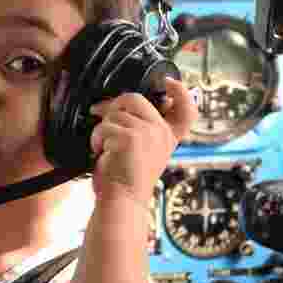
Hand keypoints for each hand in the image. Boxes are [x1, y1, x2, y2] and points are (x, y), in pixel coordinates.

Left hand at [88, 77, 197, 205]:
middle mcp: (162, 133)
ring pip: (115, 112)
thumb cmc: (125, 176)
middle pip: (136, 99)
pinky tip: (101, 153)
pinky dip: (96, 139)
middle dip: (113, 104)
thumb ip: (141, 127)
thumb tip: (116, 103)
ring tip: (104, 147)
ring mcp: (148, 133)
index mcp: (168, 136)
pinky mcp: (130, 137)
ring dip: (101, 129)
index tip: (170, 82)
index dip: (181, 92)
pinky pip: (104, 126)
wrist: (122, 200)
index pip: (187, 110)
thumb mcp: (141, 149)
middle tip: (99, 114)